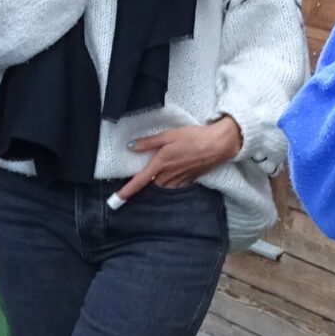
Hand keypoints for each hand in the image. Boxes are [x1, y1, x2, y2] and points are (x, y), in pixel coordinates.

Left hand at [113, 116, 242, 203]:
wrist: (218, 145)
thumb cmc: (193, 137)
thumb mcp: (169, 135)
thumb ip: (149, 142)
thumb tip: (131, 146)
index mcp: (160, 164)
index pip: (140, 180)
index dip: (127, 191)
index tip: (116, 200)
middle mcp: (168, 175)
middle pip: (151, 186)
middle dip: (144, 186)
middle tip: (136, 182)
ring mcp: (179, 180)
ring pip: (162, 188)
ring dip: (157, 185)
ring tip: (156, 178)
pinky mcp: (189, 180)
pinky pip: (174, 187)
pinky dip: (169, 184)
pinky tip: (171, 176)